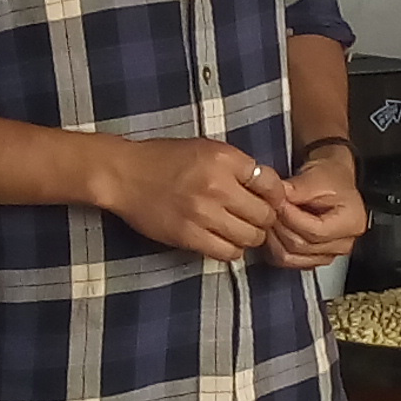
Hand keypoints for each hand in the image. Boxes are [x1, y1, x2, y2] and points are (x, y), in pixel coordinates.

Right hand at [99, 137, 285, 259]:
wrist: (124, 174)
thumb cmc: (164, 159)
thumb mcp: (205, 149)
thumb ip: (237, 166)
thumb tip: (269, 189)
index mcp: (224, 159)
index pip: (272, 184)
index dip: (275, 195)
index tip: (268, 200)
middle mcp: (217, 186)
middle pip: (265, 214)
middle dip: (264, 218)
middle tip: (252, 217)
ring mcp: (203, 213)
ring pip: (251, 237)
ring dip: (249, 236)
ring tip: (237, 229)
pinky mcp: (189, 236)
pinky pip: (228, 252)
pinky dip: (231, 249)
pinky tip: (223, 240)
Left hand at [267, 147, 368, 269]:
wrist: (331, 180)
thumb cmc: (330, 177)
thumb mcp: (317, 176)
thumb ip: (298, 188)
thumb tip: (278, 196)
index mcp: (352, 223)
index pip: (314, 231)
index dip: (290, 217)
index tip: (278, 201)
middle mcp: (343, 243)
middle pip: (301, 246)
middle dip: (280, 225)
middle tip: (269, 207)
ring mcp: (328, 254)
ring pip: (290, 257)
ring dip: (274, 237)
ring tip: (270, 217)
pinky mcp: (312, 259)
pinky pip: (287, 261)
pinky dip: (274, 246)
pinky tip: (273, 229)